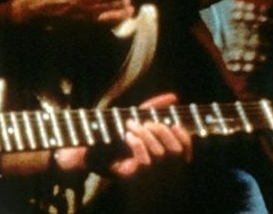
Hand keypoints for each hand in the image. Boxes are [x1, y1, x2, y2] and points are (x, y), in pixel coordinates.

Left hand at [51, 92, 191, 178]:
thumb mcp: (135, 120)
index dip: (184, 137)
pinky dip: (137, 144)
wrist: (87, 153)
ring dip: (146, 135)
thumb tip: (173, 97)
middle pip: (175, 150)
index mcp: (162, 156)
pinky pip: (144, 160)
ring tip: (130, 126)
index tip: (173, 124)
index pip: (185, 149)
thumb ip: (154, 108)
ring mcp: (146, 174)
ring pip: (159, 153)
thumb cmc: (113, 136)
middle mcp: (158, 169)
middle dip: (161, 132)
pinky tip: (127, 136)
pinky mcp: (132, 176)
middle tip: (145, 122)